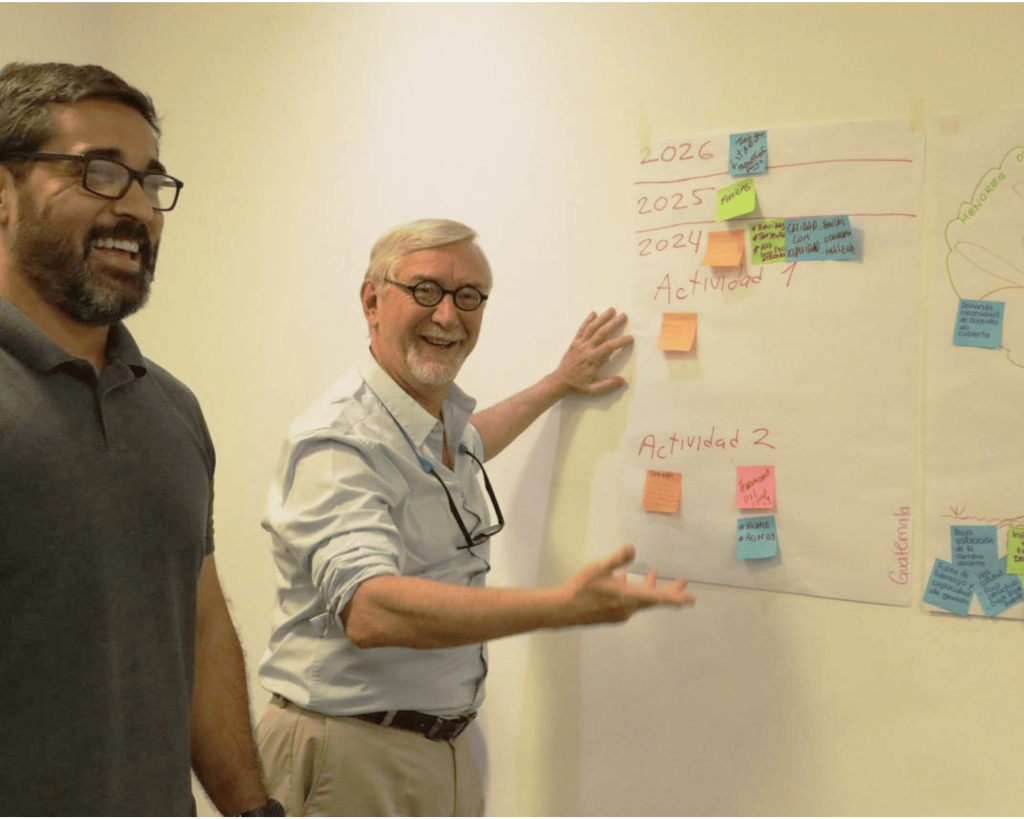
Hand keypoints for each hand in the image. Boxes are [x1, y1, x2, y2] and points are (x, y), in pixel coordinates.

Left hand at [553, 308, 634, 396]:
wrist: (560, 381)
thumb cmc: (578, 385)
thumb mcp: (593, 390)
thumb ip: (608, 385)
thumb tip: (623, 380)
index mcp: (592, 359)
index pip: (608, 347)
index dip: (620, 341)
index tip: (630, 338)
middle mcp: (586, 348)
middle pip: (601, 332)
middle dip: (613, 323)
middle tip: (624, 316)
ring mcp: (579, 344)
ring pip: (592, 328)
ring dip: (602, 318)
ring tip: (612, 309)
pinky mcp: (574, 342)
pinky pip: (581, 329)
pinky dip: (587, 320)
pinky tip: (593, 313)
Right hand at [559, 545, 694, 625]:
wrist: (562, 610)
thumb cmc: (580, 589)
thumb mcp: (598, 568)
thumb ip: (617, 559)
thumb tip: (633, 548)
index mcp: (628, 598)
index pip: (658, 599)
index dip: (675, 597)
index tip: (691, 599)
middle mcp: (628, 609)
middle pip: (653, 600)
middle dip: (669, 591)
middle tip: (683, 582)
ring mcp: (619, 614)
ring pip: (640, 600)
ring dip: (648, 588)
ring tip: (654, 575)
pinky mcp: (611, 615)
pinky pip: (629, 602)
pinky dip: (633, 591)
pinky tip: (623, 581)